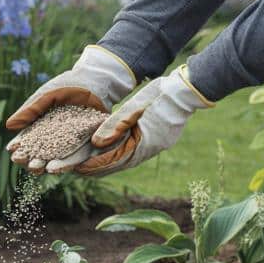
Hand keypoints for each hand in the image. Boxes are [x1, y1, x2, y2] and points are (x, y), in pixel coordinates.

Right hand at [5, 45, 134, 173]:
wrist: (96, 81)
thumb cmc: (69, 85)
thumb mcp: (46, 96)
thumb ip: (30, 111)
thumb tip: (9, 126)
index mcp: (41, 125)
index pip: (28, 140)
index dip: (20, 146)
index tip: (13, 151)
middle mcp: (54, 137)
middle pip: (40, 154)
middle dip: (31, 160)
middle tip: (26, 162)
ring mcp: (70, 143)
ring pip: (55, 159)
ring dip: (45, 165)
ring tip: (38, 167)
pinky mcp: (86, 145)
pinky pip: (75, 157)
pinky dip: (65, 164)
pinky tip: (55, 168)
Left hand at [75, 65, 212, 176]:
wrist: (186, 91)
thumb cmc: (159, 95)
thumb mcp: (133, 107)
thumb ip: (114, 125)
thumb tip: (96, 143)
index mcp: (144, 144)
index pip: (114, 161)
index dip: (95, 166)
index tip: (77, 169)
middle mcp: (149, 150)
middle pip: (119, 164)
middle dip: (98, 168)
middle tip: (77, 171)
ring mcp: (155, 147)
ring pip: (127, 160)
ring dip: (108, 164)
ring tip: (89, 166)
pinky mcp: (156, 141)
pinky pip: (134, 153)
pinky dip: (120, 156)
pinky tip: (111, 155)